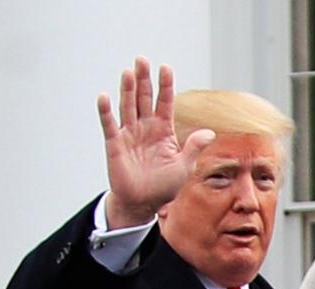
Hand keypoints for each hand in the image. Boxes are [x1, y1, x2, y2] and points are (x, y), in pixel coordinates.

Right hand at [96, 57, 215, 227]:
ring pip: (128, 106)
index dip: (165, 86)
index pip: (165, 103)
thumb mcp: (183, 166)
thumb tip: (210, 132)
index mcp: (164, 131)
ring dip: (127, 89)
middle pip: (144, 98)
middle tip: (142, 60)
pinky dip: (106, 111)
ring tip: (128, 71)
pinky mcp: (115, 144)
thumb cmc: (164, 186)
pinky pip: (110, 125)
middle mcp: (146, 128)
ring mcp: (129, 134)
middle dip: (144, 80)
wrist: (144, 203)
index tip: (166, 68)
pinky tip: (104, 97)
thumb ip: (193, 148)